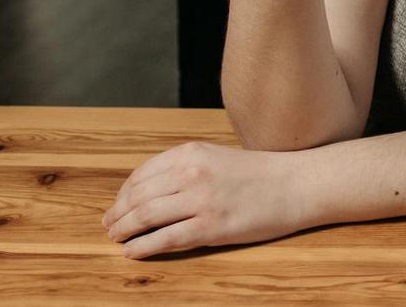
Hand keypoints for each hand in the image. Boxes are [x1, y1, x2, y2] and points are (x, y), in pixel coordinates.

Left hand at [102, 140, 308, 258]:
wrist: (297, 184)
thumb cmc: (260, 173)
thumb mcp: (216, 158)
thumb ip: (185, 168)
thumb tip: (150, 190)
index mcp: (191, 153)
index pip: (141, 175)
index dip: (122, 194)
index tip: (116, 206)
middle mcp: (191, 173)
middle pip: (137, 197)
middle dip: (117, 214)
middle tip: (109, 226)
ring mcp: (200, 201)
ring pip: (145, 218)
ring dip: (124, 231)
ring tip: (117, 239)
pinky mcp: (210, 227)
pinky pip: (164, 240)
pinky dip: (142, 248)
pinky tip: (133, 252)